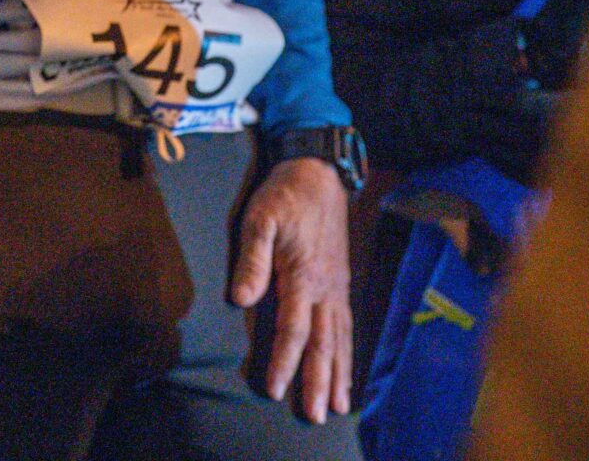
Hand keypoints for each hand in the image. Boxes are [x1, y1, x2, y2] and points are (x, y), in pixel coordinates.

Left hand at [230, 156, 352, 423]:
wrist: (319, 173)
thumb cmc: (284, 195)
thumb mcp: (259, 219)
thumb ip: (251, 261)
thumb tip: (241, 299)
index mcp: (304, 276)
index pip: (293, 329)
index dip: (283, 362)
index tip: (276, 390)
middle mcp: (326, 288)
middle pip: (322, 343)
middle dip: (317, 381)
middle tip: (316, 415)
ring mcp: (338, 286)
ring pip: (340, 339)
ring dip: (337, 374)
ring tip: (336, 405)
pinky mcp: (342, 282)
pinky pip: (348, 325)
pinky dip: (348, 352)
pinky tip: (346, 369)